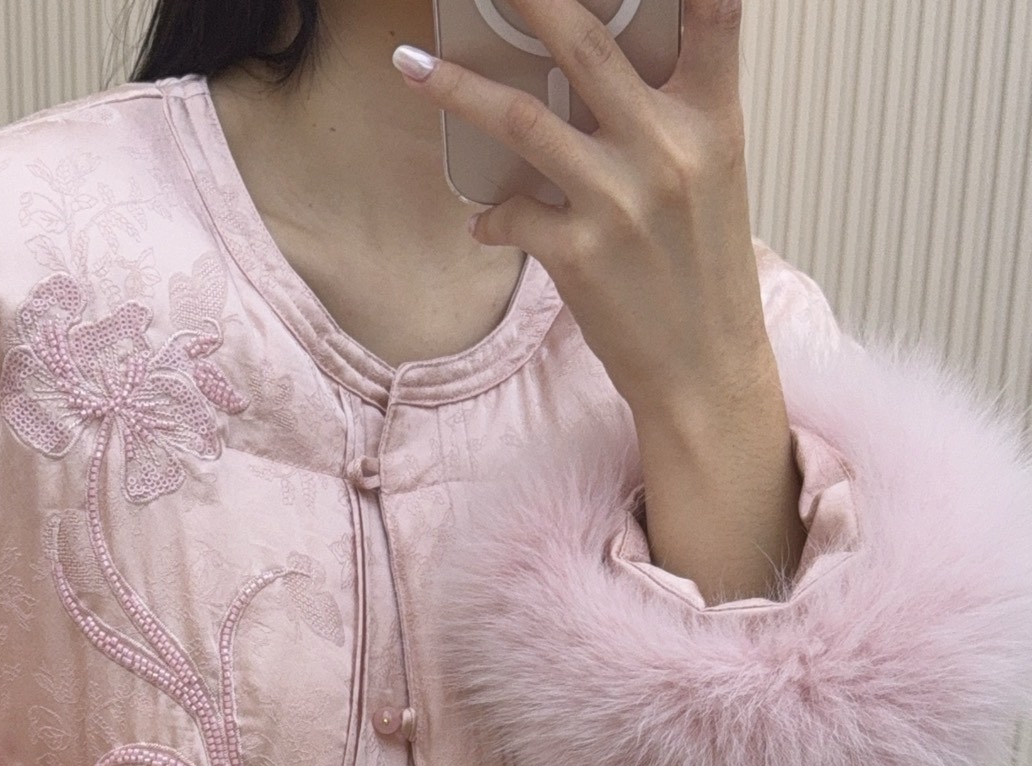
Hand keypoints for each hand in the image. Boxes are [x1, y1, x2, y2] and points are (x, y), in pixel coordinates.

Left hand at [393, 0, 775, 420]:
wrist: (704, 368)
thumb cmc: (703, 274)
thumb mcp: (714, 176)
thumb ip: (670, 116)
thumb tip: (602, 76)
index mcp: (713, 119)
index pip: (715, 14)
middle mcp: (667, 149)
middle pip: (585, 44)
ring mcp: (619, 200)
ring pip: (520, 120)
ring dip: (457, 89)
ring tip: (413, 70)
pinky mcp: (579, 253)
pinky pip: (513, 212)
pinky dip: (494, 214)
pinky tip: (489, 222)